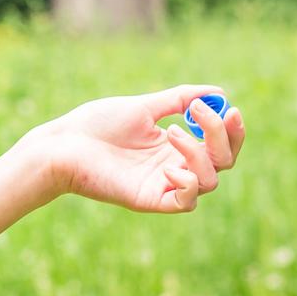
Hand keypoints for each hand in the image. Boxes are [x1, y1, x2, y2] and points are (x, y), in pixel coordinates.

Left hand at [28, 84, 245, 214]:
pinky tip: (168, 166)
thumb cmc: (97, 124)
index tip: (230, 108)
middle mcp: (175, 166)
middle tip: (198, 114)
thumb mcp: (144, 106)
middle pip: (223, 162)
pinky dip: (187, 183)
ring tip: (169, 131)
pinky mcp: (150, 200)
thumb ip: (180, 99)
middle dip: (222, 137)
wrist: (65, 143)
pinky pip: (186, 202)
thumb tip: (218, 93)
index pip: (219, 144)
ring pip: (210, 180)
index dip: (232, 130)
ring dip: (198, 153)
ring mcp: (164, 185)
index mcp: (175, 145)